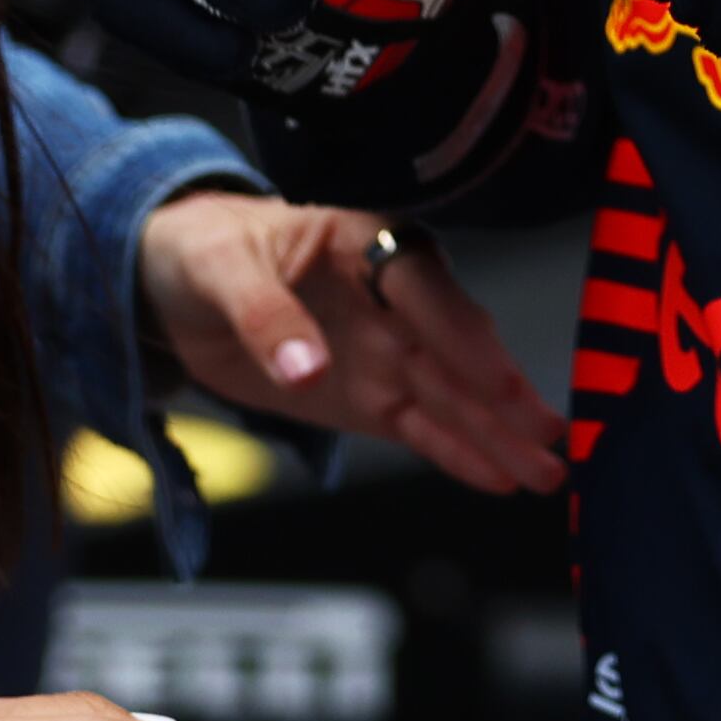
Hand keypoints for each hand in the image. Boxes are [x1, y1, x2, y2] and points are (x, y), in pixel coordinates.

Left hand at [139, 193, 568, 493]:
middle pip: (454, 350)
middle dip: (503, 396)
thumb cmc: (202, 250)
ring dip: (497, 436)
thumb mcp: (219, 269)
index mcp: (364, 242)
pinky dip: (455, 453)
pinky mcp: (366, 397)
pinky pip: (418, 427)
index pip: (424, 287)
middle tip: (550, 438)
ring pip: (449, 398)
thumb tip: (306, 366)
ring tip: (547, 474)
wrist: (169, 283)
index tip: (496, 377)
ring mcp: (384, 351)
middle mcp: (391, 298)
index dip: (460, 334)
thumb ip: (264, 314)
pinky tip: (497, 478)